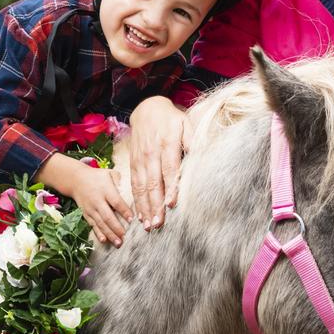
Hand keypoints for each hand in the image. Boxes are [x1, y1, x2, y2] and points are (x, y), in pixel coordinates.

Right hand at [66, 166, 132, 246]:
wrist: (76, 180)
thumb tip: (131, 190)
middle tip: (125, 237)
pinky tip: (104, 240)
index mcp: (105, 189)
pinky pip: (92, 225)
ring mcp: (90, 208)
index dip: (124, 211)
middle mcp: (97, 200)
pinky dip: (98, 233)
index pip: (116, 202)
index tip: (132, 219)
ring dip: (109, 234)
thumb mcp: (109, 173)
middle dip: (116, 228)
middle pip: (107, 216)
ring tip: (118, 243)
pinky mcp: (86, 214)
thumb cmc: (97, 176)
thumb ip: (120, 180)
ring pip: (100, 223)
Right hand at [127, 96, 188, 229]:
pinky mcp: (133, 163)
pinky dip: (136, 200)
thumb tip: (200, 156)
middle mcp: (151, 153)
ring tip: (148, 225)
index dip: (170, 187)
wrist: (146, 109)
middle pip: (153, 182)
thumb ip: (192, 140)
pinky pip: (134, 184)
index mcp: (167, 143)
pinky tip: (139, 214)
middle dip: (155, 205)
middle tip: (158, 224)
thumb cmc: (171, 119)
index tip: (172, 204)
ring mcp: (140, 159)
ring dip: (144, 207)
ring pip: (142, 186)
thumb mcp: (185, 123)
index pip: (169, 169)